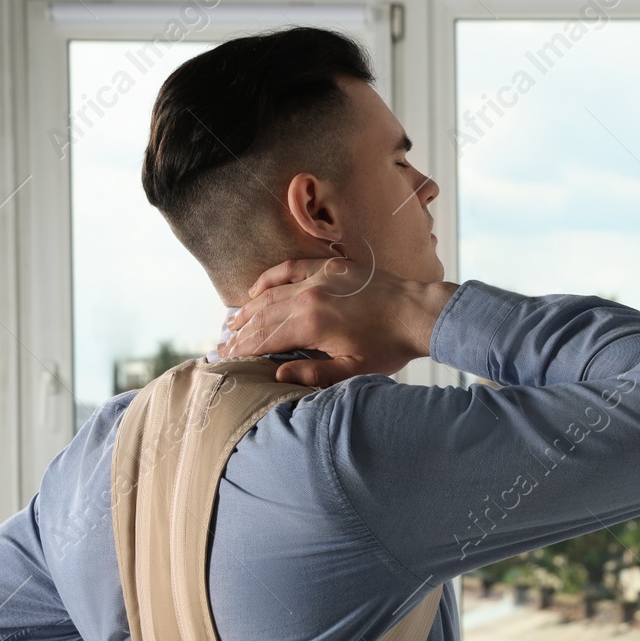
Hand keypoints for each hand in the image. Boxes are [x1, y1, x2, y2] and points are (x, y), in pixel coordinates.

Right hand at [223, 257, 455, 386]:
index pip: (265, 338)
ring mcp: (317, 278)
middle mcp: (308, 297)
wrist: (416, 312)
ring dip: (248, 310)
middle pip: (262, 316)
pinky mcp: (329, 267)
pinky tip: (255, 290)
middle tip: (223, 346)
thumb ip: (315, 373)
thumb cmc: (389, 346)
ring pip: (271, 294)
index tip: (227, 359)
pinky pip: (290, 268)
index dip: (244, 350)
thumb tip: (278, 373)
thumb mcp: (354, 369)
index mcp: (311, 324)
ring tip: (231, 324)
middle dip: (240, 333)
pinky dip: (269, 278)